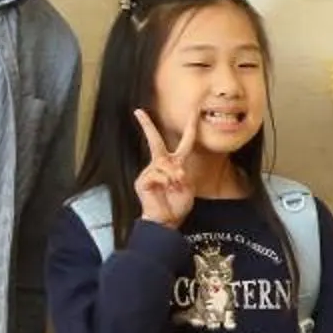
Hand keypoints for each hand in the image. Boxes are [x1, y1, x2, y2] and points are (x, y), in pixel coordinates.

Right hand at [131, 108, 196, 228]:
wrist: (167, 220)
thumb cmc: (178, 205)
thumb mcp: (188, 188)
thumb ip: (183, 176)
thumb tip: (174, 170)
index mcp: (176, 164)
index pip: (185, 142)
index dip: (190, 128)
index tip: (193, 112)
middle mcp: (161, 164)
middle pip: (155, 141)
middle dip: (147, 125)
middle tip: (139, 112)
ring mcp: (150, 171)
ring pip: (164, 164)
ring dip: (174, 176)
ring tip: (174, 188)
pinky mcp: (142, 180)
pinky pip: (158, 174)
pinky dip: (166, 182)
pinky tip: (165, 190)